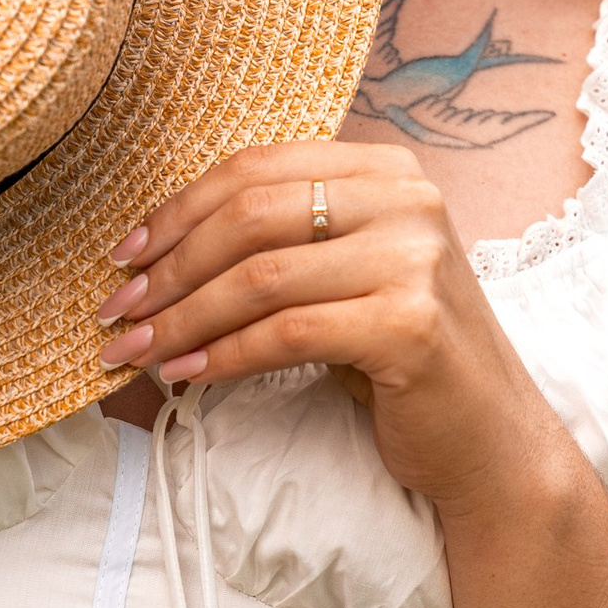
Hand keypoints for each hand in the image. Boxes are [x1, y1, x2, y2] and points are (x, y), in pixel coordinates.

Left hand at [97, 140, 572, 512]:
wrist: (489, 438)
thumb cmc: (402, 356)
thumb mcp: (350, 273)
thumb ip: (286, 239)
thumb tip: (158, 249)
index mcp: (389, 170)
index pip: (257, 168)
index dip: (178, 210)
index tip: (125, 255)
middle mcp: (410, 201)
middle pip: (251, 216)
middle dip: (169, 266)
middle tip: (118, 309)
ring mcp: (415, 261)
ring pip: (259, 277)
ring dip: (181, 318)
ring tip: (136, 349)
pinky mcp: (408, 325)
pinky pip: (284, 334)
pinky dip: (221, 357)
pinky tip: (184, 376)